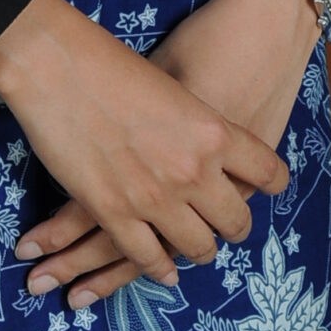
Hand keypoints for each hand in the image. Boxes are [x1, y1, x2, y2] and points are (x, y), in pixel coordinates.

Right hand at [0, 0, 288, 301]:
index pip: (268, 172)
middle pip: (237, 221)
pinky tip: (164, 269)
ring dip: (200, 249)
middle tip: (227, 222)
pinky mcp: (114, 214)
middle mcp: (194, 172)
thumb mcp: (174, 84)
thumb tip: (207, 142)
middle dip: (234, 225)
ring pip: (197, 248)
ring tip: (198, 246)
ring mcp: (155, 198)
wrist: (57, 65)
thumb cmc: (113, 60)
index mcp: (215, 132)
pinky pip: (148, 258)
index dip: (273, 181)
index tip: (269, 185)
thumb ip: (197, 123)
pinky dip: (159, 268)